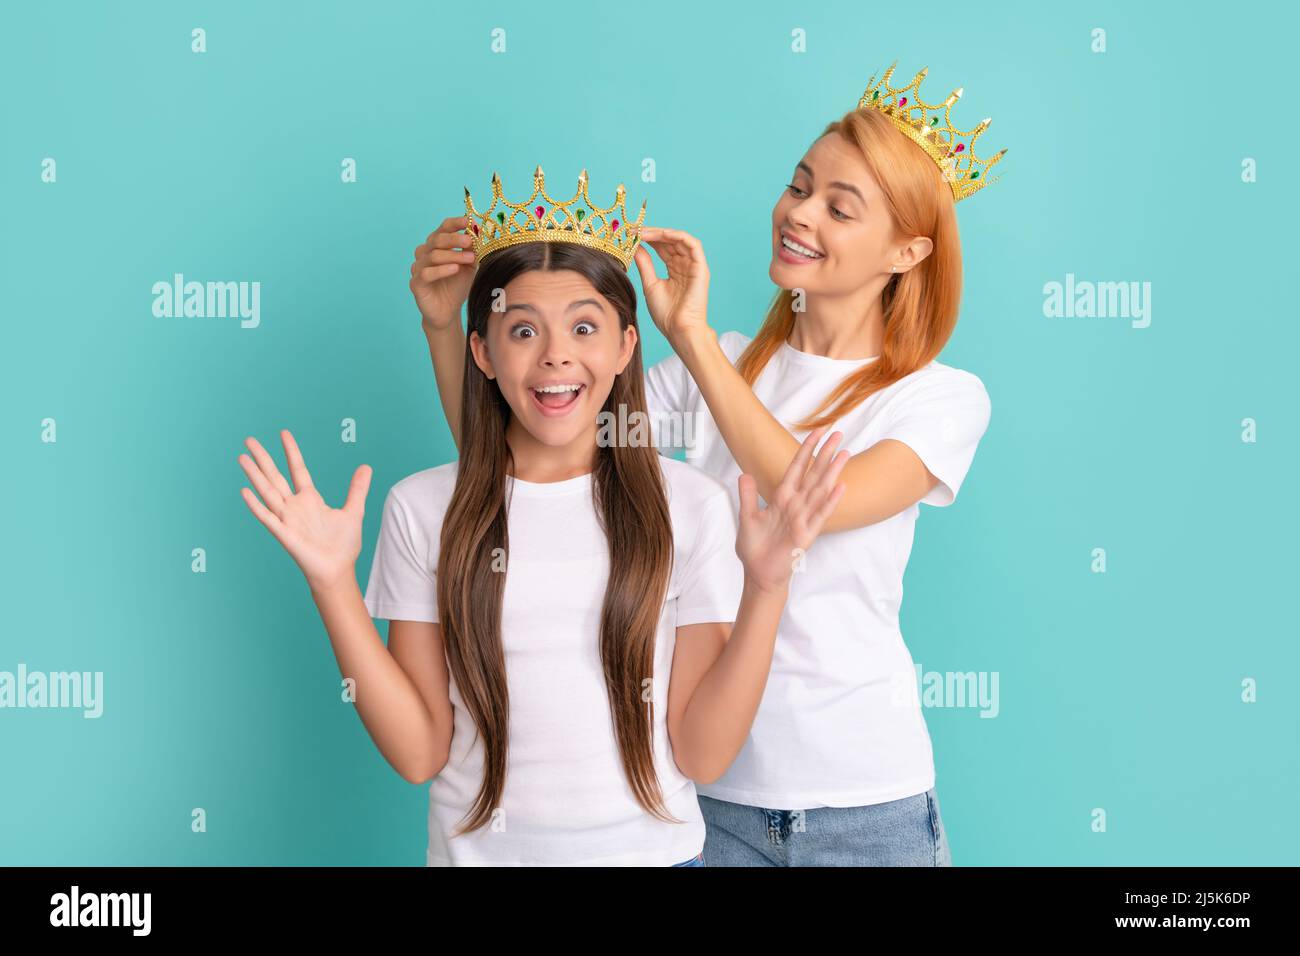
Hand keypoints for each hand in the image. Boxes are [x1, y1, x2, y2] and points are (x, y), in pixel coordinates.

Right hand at [238, 430, 371, 592]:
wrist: (338, 571)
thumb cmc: (344, 545)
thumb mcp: (354, 511)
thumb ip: (357, 489)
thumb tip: (366, 467)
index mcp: (310, 499)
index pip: (298, 469)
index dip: (291, 451)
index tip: (284, 433)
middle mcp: (295, 506)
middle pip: (275, 476)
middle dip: (263, 458)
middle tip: (249, 440)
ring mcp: (287, 519)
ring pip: (267, 492)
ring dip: (255, 475)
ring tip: (242, 457)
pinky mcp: (284, 534)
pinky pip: (267, 517)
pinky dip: (256, 505)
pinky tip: (245, 491)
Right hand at [410, 216, 476, 331]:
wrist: (448, 312)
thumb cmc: (457, 286)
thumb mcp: (469, 266)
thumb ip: (471, 250)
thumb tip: (476, 232)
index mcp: (436, 246)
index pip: (442, 228)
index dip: (454, 224)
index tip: (467, 221)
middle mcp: (424, 254)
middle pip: (436, 240)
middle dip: (454, 239)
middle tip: (469, 240)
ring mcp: (418, 268)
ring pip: (432, 256)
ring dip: (453, 255)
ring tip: (470, 258)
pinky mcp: (416, 283)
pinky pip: (427, 273)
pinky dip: (441, 270)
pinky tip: (455, 269)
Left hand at [632, 226, 713, 343]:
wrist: (679, 329)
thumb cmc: (666, 314)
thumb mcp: (650, 284)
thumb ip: (645, 264)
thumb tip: (635, 246)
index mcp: (675, 270)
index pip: (662, 247)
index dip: (648, 238)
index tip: (630, 234)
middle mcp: (685, 265)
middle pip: (670, 241)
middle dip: (651, 233)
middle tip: (634, 230)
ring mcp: (694, 266)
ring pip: (680, 239)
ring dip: (662, 233)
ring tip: (644, 232)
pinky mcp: (701, 268)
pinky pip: (693, 244)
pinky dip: (677, 235)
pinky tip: (662, 234)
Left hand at [734, 427, 848, 593]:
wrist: (757, 574)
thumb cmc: (754, 548)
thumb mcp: (747, 517)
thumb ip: (748, 495)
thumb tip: (744, 474)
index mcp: (782, 498)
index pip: (797, 468)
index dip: (806, 450)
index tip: (817, 432)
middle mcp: (795, 505)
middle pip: (813, 474)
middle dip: (825, 454)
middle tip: (839, 434)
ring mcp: (803, 519)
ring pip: (820, 491)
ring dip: (832, 472)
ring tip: (844, 454)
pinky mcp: (806, 535)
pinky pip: (820, 516)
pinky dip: (829, 502)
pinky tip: (840, 487)